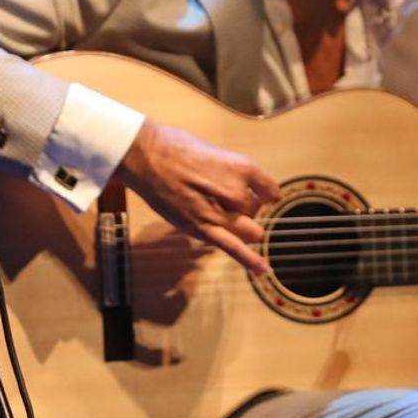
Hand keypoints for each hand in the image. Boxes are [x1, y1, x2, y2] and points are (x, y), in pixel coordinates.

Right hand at [114, 119, 279, 273]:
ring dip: (242, 228)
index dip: (262, 192)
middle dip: (248, 210)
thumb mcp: (213, 151)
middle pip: (256, 211)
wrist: (147, 157)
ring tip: (223, 217)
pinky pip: (234, 248)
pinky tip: (262, 270)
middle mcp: (238, 191)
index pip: (270, 190)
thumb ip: (229, 173)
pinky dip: (250, 260)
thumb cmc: (174, 148)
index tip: (256, 193)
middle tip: (225, 200)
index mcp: (243, 167)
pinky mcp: (203, 228)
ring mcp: (222, 212)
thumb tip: (233, 186)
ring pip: (249, 231)